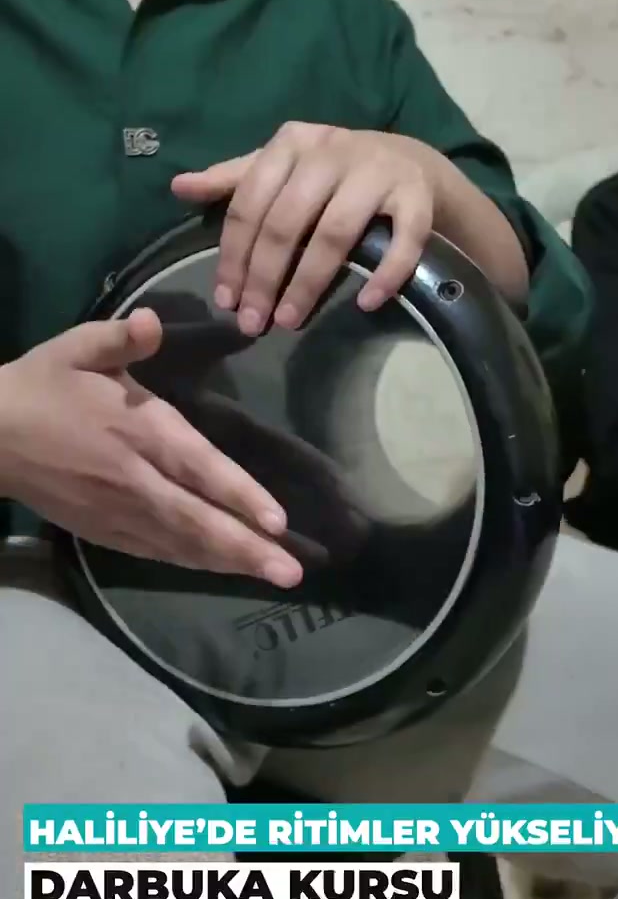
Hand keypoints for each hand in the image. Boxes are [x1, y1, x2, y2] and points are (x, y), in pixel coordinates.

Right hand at [0, 310, 302, 586]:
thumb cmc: (43, 385)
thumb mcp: (78, 348)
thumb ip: (120, 338)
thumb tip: (151, 321)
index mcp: (138, 431)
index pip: (199, 468)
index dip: (239, 495)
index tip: (277, 521)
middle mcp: (136, 480)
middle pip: (198, 521)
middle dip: (248, 548)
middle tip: (293, 572)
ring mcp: (119, 513)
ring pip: (182, 545)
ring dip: (230, 562)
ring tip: (274, 576)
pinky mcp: (104, 532)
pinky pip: (157, 553)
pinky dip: (193, 563)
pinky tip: (224, 570)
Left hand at [172, 123, 438, 334]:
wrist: (412, 163)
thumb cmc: (335, 173)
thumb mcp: (283, 168)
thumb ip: (234, 180)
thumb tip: (178, 187)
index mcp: (293, 144)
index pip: (251, 202)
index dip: (234, 255)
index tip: (226, 300)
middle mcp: (333, 152)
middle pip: (286, 220)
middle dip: (264, 276)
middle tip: (253, 323)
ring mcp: (378, 172)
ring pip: (335, 232)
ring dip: (309, 282)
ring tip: (290, 320)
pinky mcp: (417, 196)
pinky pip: (404, 238)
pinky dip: (386, 273)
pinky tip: (365, 303)